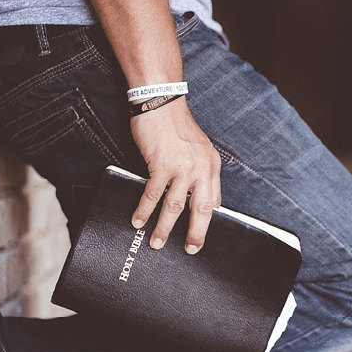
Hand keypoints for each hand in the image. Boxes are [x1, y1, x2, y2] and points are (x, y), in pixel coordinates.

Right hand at [130, 98, 220, 252]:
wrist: (161, 101)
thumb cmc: (176, 125)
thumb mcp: (199, 148)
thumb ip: (201, 172)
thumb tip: (200, 198)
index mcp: (211, 166)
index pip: (214, 202)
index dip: (206, 222)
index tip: (200, 238)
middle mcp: (201, 168)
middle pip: (200, 210)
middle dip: (195, 234)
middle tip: (190, 250)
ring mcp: (182, 167)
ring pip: (174, 207)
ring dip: (164, 228)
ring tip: (157, 242)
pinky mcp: (161, 164)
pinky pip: (153, 194)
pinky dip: (144, 210)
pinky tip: (138, 220)